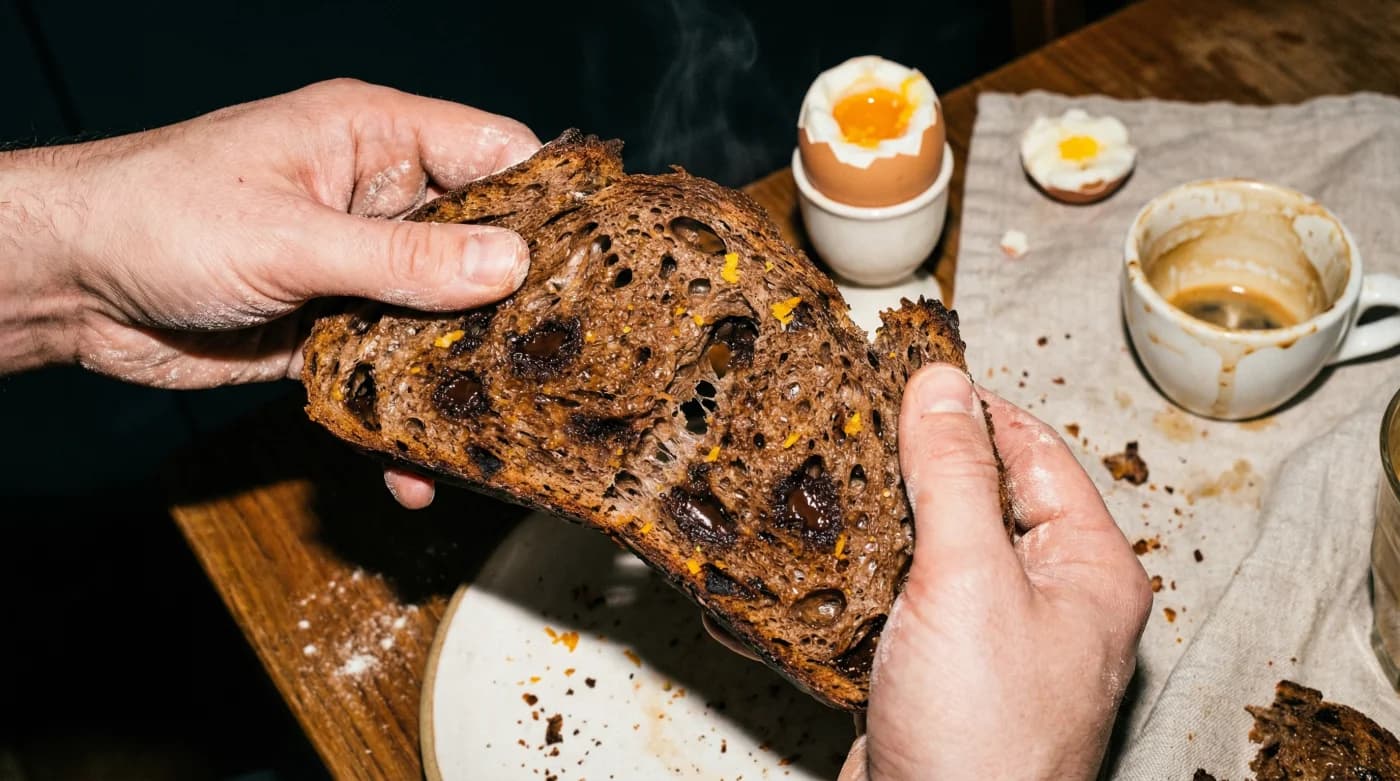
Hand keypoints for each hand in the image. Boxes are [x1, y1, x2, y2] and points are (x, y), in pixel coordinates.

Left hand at [0, 78, 537, 506]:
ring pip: (444, 323)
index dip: (551, 201)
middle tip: (571, 362)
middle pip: (482, 250)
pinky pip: (393, 376)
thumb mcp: (289, 236)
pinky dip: (407, 420)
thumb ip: (400, 260)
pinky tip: (418, 468)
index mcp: (376, 142)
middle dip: (519, 307)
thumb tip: (510, 267)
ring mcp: (360, 272)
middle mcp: (379, 203)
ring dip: (466, 377)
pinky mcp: (333, 334)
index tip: (603, 258)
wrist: (69, 285)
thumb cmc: (158, 215)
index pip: (496, 154)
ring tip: (507, 430)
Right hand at [831, 364, 1151, 779]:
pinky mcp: (939, 673)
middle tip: (850, 422)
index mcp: (1089, 570)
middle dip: (915, 462)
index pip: (1033, 452)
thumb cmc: (982, 735)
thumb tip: (940, 383)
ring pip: (935, 550)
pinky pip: (903, 601)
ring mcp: (992, 640)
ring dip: (882, 518)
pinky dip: (864, 574)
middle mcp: (1050, 601)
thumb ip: (952, 475)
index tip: (905, 374)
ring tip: (823, 477)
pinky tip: (820, 554)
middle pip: (982, 498)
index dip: (969, 408)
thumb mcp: (968, 579)